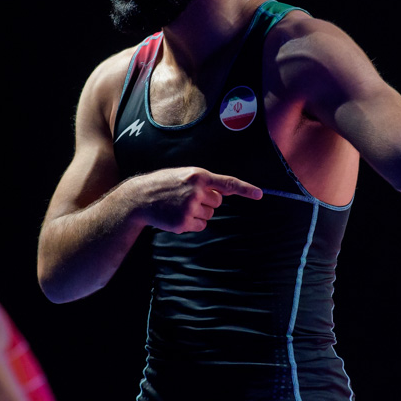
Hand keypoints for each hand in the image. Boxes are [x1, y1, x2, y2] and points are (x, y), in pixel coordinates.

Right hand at [133, 167, 262, 232]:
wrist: (141, 197)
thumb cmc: (165, 184)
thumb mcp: (185, 175)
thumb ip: (205, 181)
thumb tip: (228, 191)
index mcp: (198, 175)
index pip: (227, 183)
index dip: (245, 189)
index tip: (259, 194)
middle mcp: (196, 190)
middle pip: (217, 202)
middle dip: (207, 202)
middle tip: (187, 197)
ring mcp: (190, 207)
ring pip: (209, 215)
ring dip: (198, 213)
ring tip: (179, 205)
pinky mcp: (184, 222)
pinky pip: (200, 226)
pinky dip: (192, 223)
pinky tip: (177, 215)